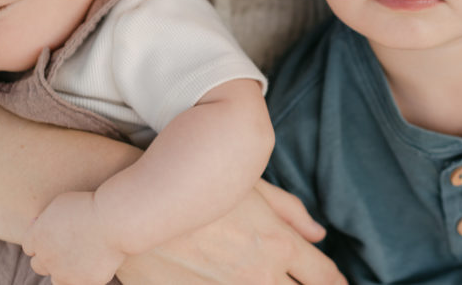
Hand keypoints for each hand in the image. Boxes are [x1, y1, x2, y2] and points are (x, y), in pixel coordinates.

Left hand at [23, 190, 125, 284]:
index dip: (43, 240)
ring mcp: (65, 273)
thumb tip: (37, 224)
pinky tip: (99, 260)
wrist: (115, 219)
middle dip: (50, 256)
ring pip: (57, 279)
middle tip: (69, 245)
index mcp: (37, 237)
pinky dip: (88, 274)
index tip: (58, 233)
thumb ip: (45, 218)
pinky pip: (82, 281)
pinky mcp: (85, 282)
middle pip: (38, 265)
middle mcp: (46, 259)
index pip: (29, 246)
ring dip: (65, 270)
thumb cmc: (90, 204)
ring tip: (82, 256)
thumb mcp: (61, 203)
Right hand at [118, 181, 344, 284]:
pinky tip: (237, 283)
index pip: (324, 277)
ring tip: (264, 280)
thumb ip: (290, 212)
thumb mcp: (251, 187)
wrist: (137, 207)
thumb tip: (318, 235)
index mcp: (278, 244)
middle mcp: (258, 275)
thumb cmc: (198, 188)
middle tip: (303, 282)